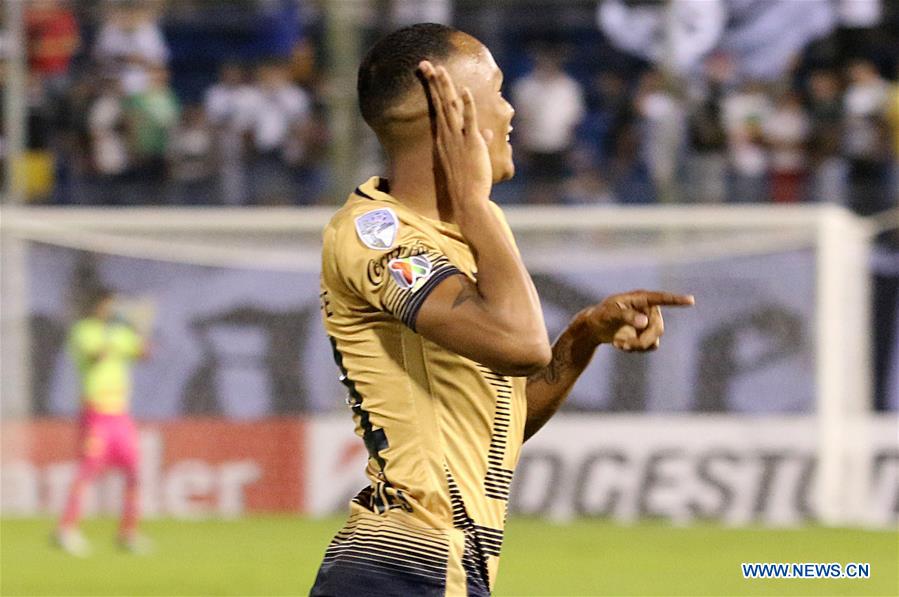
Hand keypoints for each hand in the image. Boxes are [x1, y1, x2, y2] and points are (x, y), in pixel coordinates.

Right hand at [418, 60, 492, 211]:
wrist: (467, 201)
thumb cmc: (467, 184)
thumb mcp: (472, 160)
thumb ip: (479, 142)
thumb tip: (487, 132)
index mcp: (444, 139)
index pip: (438, 110)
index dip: (434, 91)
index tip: (430, 75)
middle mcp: (447, 136)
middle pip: (439, 103)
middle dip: (433, 82)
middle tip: (425, 63)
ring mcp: (457, 139)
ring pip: (449, 108)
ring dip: (444, 87)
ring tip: (439, 69)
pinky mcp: (471, 143)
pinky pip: (468, 121)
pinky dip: (466, 105)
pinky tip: (463, 90)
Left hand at [579, 290, 693, 351]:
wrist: (595, 327)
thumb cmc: (602, 315)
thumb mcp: (610, 314)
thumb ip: (627, 316)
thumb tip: (645, 322)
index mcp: (641, 299)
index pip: (661, 299)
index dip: (676, 300)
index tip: (691, 301)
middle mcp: (648, 310)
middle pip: (658, 328)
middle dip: (643, 340)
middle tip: (625, 345)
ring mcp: (649, 323)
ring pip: (655, 339)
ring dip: (638, 346)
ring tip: (620, 345)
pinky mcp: (647, 335)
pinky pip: (651, 346)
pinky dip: (637, 349)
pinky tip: (622, 346)